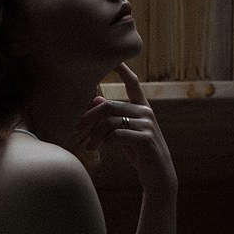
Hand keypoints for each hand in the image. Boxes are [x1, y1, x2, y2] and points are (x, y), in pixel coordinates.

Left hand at [77, 63, 176, 194]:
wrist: (158, 175)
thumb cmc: (139, 152)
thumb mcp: (125, 132)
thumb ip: (113, 116)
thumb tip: (96, 99)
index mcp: (142, 107)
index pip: (132, 82)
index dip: (121, 69)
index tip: (112, 59)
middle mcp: (146, 111)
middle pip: (109, 106)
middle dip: (89, 117)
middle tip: (76, 128)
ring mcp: (147, 124)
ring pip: (110, 121)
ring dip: (95, 135)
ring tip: (90, 146)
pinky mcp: (145, 138)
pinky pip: (116, 134)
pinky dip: (103, 142)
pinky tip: (100, 150)